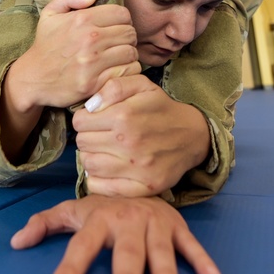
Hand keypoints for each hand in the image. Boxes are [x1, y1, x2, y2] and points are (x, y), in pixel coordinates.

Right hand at [0, 0, 139, 161]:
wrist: (32, 78)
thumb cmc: (45, 46)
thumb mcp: (49, 14)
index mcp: (82, 19)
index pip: (122, 14)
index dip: (122, 20)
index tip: (115, 29)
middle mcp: (89, 39)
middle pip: (130, 34)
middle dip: (127, 38)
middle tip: (118, 45)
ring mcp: (92, 62)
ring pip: (131, 54)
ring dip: (128, 56)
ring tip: (118, 58)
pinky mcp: (94, 83)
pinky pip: (126, 73)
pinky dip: (125, 73)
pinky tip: (116, 71)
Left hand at [10, 195, 221, 273]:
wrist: (142, 179)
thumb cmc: (104, 208)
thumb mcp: (73, 211)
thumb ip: (45, 224)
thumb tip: (16, 242)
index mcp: (99, 219)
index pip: (82, 246)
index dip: (70, 268)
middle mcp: (128, 221)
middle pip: (127, 254)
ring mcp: (156, 224)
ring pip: (161, 251)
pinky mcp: (179, 227)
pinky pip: (192, 245)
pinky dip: (202, 261)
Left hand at [73, 75, 210, 196]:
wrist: (193, 135)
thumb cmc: (161, 108)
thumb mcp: (141, 85)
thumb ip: (113, 87)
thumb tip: (90, 107)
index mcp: (125, 116)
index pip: (80, 122)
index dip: (84, 119)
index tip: (93, 121)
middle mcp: (129, 143)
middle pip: (82, 143)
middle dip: (87, 137)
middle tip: (99, 136)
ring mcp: (137, 168)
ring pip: (89, 165)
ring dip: (91, 157)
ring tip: (103, 152)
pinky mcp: (144, 187)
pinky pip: (102, 188)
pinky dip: (98, 180)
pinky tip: (107, 170)